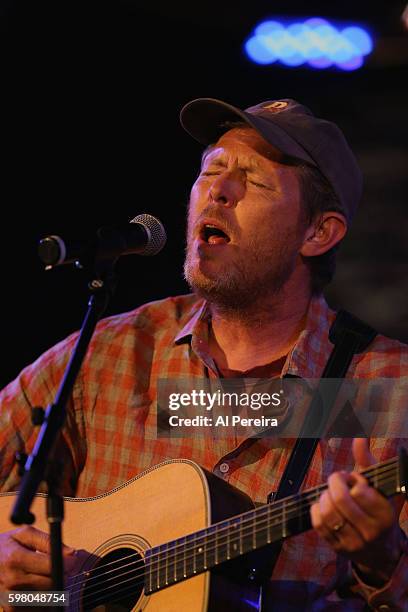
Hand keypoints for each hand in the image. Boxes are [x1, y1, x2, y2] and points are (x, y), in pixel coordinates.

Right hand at [0, 525, 76, 608]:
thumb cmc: (8, 546)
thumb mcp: (24, 535)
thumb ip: (48, 541)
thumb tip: (71, 553)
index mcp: (15, 559)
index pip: (51, 567)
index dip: (66, 562)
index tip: (72, 559)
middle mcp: (12, 581)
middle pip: (51, 584)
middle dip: (60, 575)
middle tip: (57, 567)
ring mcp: (10, 598)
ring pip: (47, 598)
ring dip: (51, 587)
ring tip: (42, 575)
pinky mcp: (11, 610)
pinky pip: (38, 607)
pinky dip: (42, 599)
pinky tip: (35, 587)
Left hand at [310, 438, 404, 585]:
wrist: (382, 551)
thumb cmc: (378, 510)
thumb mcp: (379, 486)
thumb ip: (367, 460)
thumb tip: (359, 437)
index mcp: (385, 515)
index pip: (360, 491)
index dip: (352, 480)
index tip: (354, 479)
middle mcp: (371, 531)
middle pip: (341, 500)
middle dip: (334, 483)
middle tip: (337, 480)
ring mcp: (354, 543)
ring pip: (328, 512)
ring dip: (325, 496)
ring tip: (332, 493)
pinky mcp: (338, 548)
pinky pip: (318, 524)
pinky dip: (317, 508)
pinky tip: (325, 504)